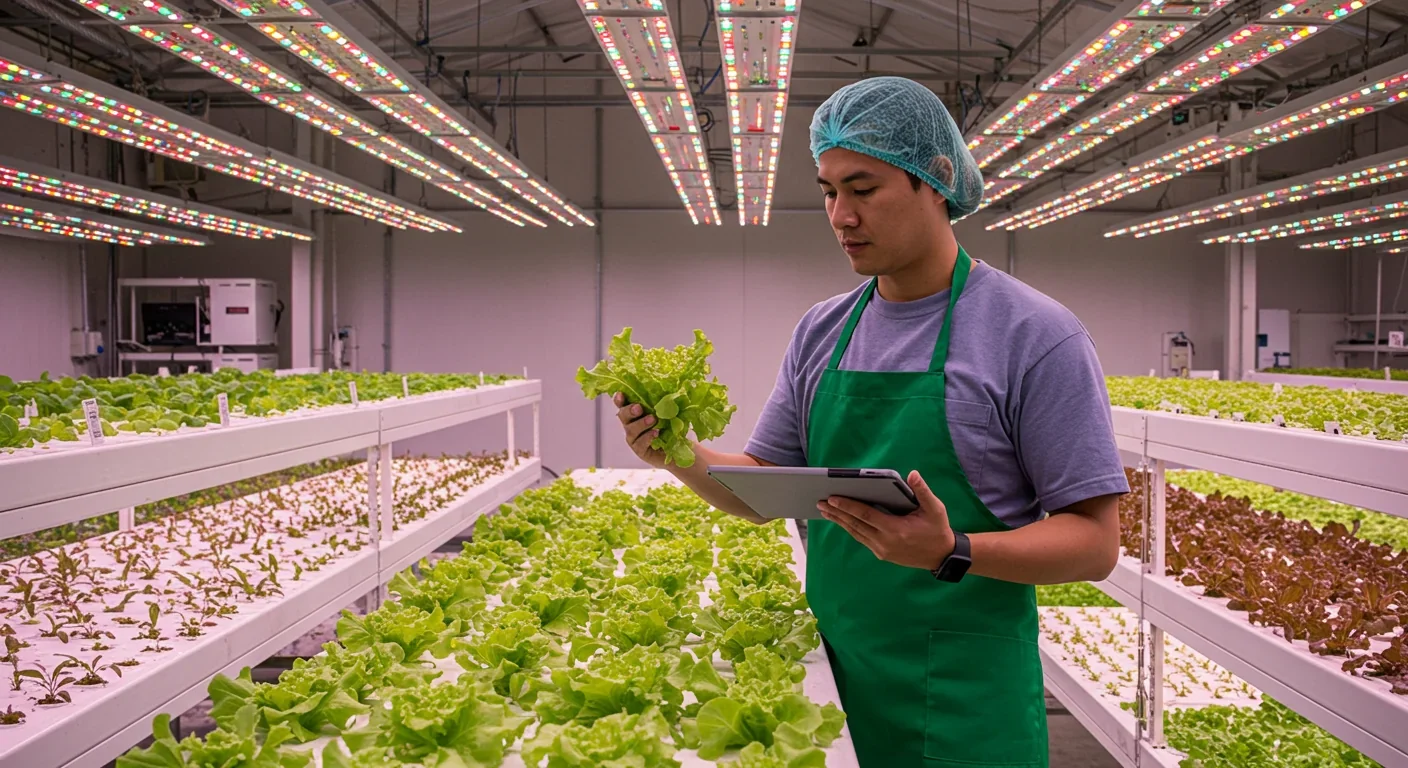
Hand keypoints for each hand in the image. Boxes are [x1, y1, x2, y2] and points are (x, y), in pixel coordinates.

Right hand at [614, 393, 666, 468]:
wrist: (676, 449)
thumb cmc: (669, 428)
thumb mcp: (668, 413)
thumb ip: (664, 403)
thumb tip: (669, 393)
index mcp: (635, 413)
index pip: (623, 404)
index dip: (620, 399)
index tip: (621, 394)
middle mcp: (631, 424)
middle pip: (623, 416)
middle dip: (629, 410)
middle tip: (638, 407)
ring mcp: (633, 438)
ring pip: (631, 430)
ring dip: (641, 423)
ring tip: (653, 419)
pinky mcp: (639, 450)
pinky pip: (640, 443)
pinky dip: (647, 437)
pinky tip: (655, 433)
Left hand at [817, 470, 955, 569]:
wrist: (942, 555)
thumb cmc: (937, 528)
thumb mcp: (935, 508)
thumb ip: (922, 491)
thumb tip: (912, 474)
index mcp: (896, 529)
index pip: (866, 515)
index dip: (848, 506)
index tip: (832, 498)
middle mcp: (885, 542)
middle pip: (855, 525)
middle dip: (837, 513)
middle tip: (820, 502)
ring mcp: (882, 550)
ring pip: (856, 533)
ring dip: (840, 521)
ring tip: (825, 511)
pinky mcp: (882, 554)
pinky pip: (862, 539)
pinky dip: (850, 528)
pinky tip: (842, 521)